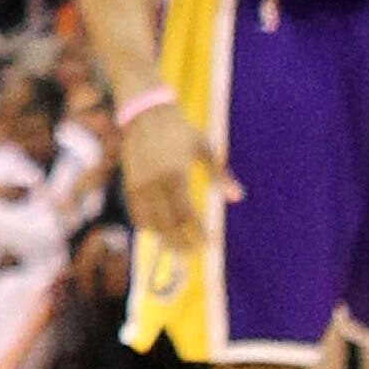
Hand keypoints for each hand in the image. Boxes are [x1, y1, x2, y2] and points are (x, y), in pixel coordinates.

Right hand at [119, 93, 229, 258]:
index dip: (198, 232)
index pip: (187, 214)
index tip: (210, 245)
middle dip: (182, 243)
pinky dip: (148, 226)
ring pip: (152, 222)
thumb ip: (221, 176)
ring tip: (178, 247)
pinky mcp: (130, 184)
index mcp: (176, 174)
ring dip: (165, 238)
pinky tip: (159, 231)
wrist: (145, 114)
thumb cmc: (180, 130)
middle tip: (194, 254)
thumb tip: (238, 198)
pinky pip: (138, 213)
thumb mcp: (205, 149)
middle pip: (168, 224)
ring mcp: (141, 184)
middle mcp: (156, 183)